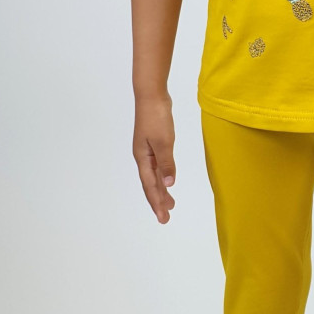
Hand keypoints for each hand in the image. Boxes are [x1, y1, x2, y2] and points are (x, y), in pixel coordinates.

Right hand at [134, 92, 176, 222]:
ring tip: (170, 204)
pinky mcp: (154, 143)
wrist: (151, 96)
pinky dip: (162, 176)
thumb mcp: (163, 141)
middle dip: (158, 201)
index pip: (150, 186)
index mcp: (142, 158)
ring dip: (161, 190)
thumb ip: (166, 163)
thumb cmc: (156, 117)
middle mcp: (143, 157)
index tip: (163, 217)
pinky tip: (167, 180)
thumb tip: (169, 184)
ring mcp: (147, 150)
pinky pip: (158, 166)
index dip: (156, 202)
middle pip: (150, 184)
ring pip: (154, 176)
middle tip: (166, 218)